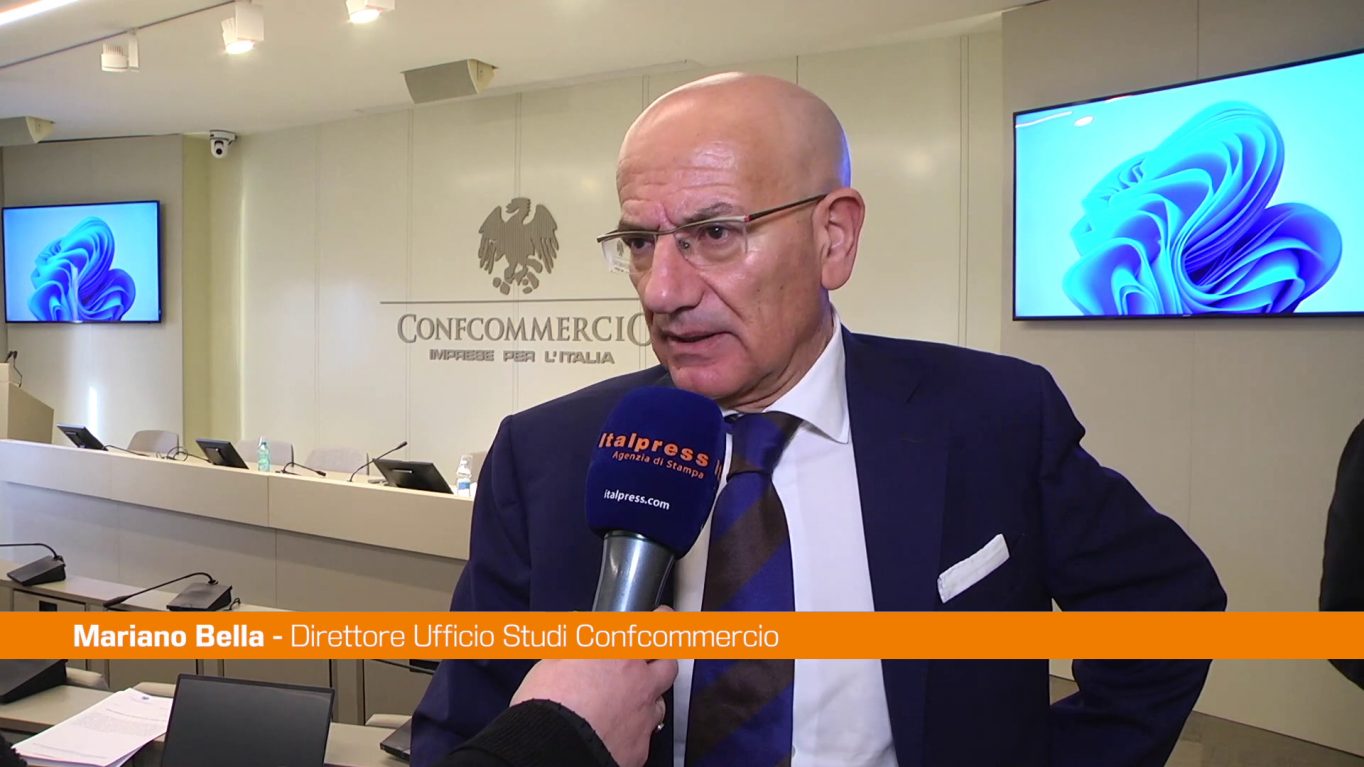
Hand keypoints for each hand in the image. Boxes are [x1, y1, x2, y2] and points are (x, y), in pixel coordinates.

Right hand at [511, 609, 677, 766]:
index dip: (661, 619)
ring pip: (659, 703)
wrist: (552, 749)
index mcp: (620, 654)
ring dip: (647, 699)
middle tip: (650, 659)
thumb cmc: (548, 703)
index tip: (662, 616)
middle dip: (662, 660)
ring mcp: (644, 717)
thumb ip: (572, 645)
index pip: (655, 626)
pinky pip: (645, 735)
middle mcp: (639, 683)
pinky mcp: (641, 748)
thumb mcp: (552, 660)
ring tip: (625, 703)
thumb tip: (574, 638)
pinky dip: (634, 731)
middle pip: (668, 665)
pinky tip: (616, 732)